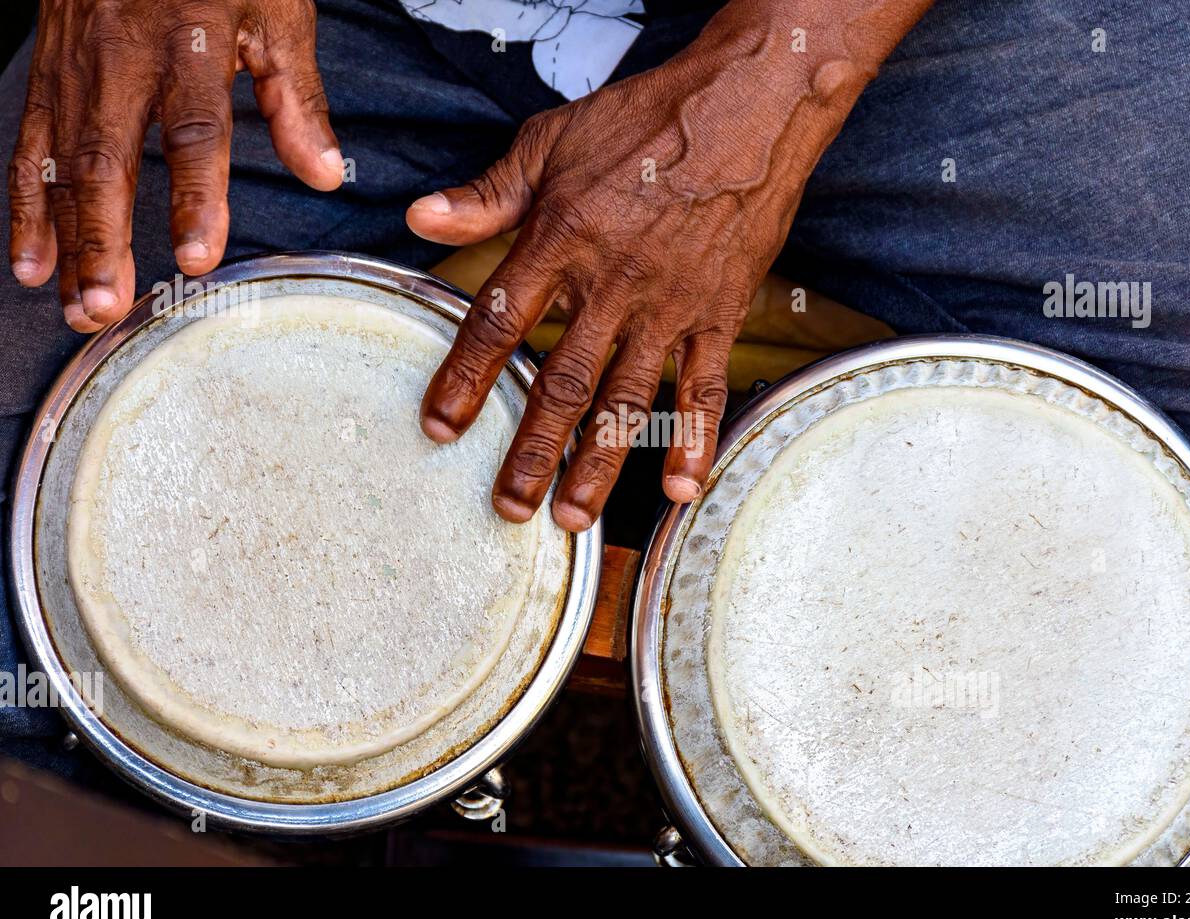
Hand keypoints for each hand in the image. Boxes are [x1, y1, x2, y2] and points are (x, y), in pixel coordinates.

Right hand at [8, 0, 343, 331]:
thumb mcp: (274, 14)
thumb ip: (295, 98)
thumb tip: (326, 174)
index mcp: (188, 46)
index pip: (192, 132)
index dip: (195, 198)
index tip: (198, 256)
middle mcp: (120, 59)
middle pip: (108, 161)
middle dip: (105, 240)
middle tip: (111, 305)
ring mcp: (75, 68)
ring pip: (62, 165)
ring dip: (67, 242)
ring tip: (77, 307)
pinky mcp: (49, 74)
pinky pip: (31, 148)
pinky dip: (28, 208)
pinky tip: (32, 262)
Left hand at [408, 3, 907, 531]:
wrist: (746, 106)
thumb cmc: (644, 120)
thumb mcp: (550, 141)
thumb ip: (488, 193)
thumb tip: (420, 218)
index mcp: (560, 238)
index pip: (499, 322)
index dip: (464, 379)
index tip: (439, 426)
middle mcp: (612, 284)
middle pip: (563, 382)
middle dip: (530, 450)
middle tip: (508, 507)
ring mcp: (670, 305)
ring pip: (628, 398)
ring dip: (598, 464)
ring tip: (573, 517)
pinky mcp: (719, 312)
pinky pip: (705, 386)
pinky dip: (694, 439)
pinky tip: (683, 488)